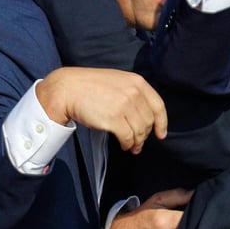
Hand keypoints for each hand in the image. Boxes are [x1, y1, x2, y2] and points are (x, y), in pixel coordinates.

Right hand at [36, 67, 167, 152]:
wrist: (67, 89)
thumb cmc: (90, 86)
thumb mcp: (118, 81)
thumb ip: (133, 92)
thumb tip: (144, 114)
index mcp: (137, 82)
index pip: (158, 106)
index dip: (162, 122)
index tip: (161, 134)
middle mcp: (134, 93)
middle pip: (148, 121)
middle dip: (145, 135)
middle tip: (140, 143)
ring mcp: (125, 106)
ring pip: (140, 131)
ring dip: (138, 142)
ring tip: (133, 148)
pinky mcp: (114, 119)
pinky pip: (128, 137)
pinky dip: (128, 144)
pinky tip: (125, 146)